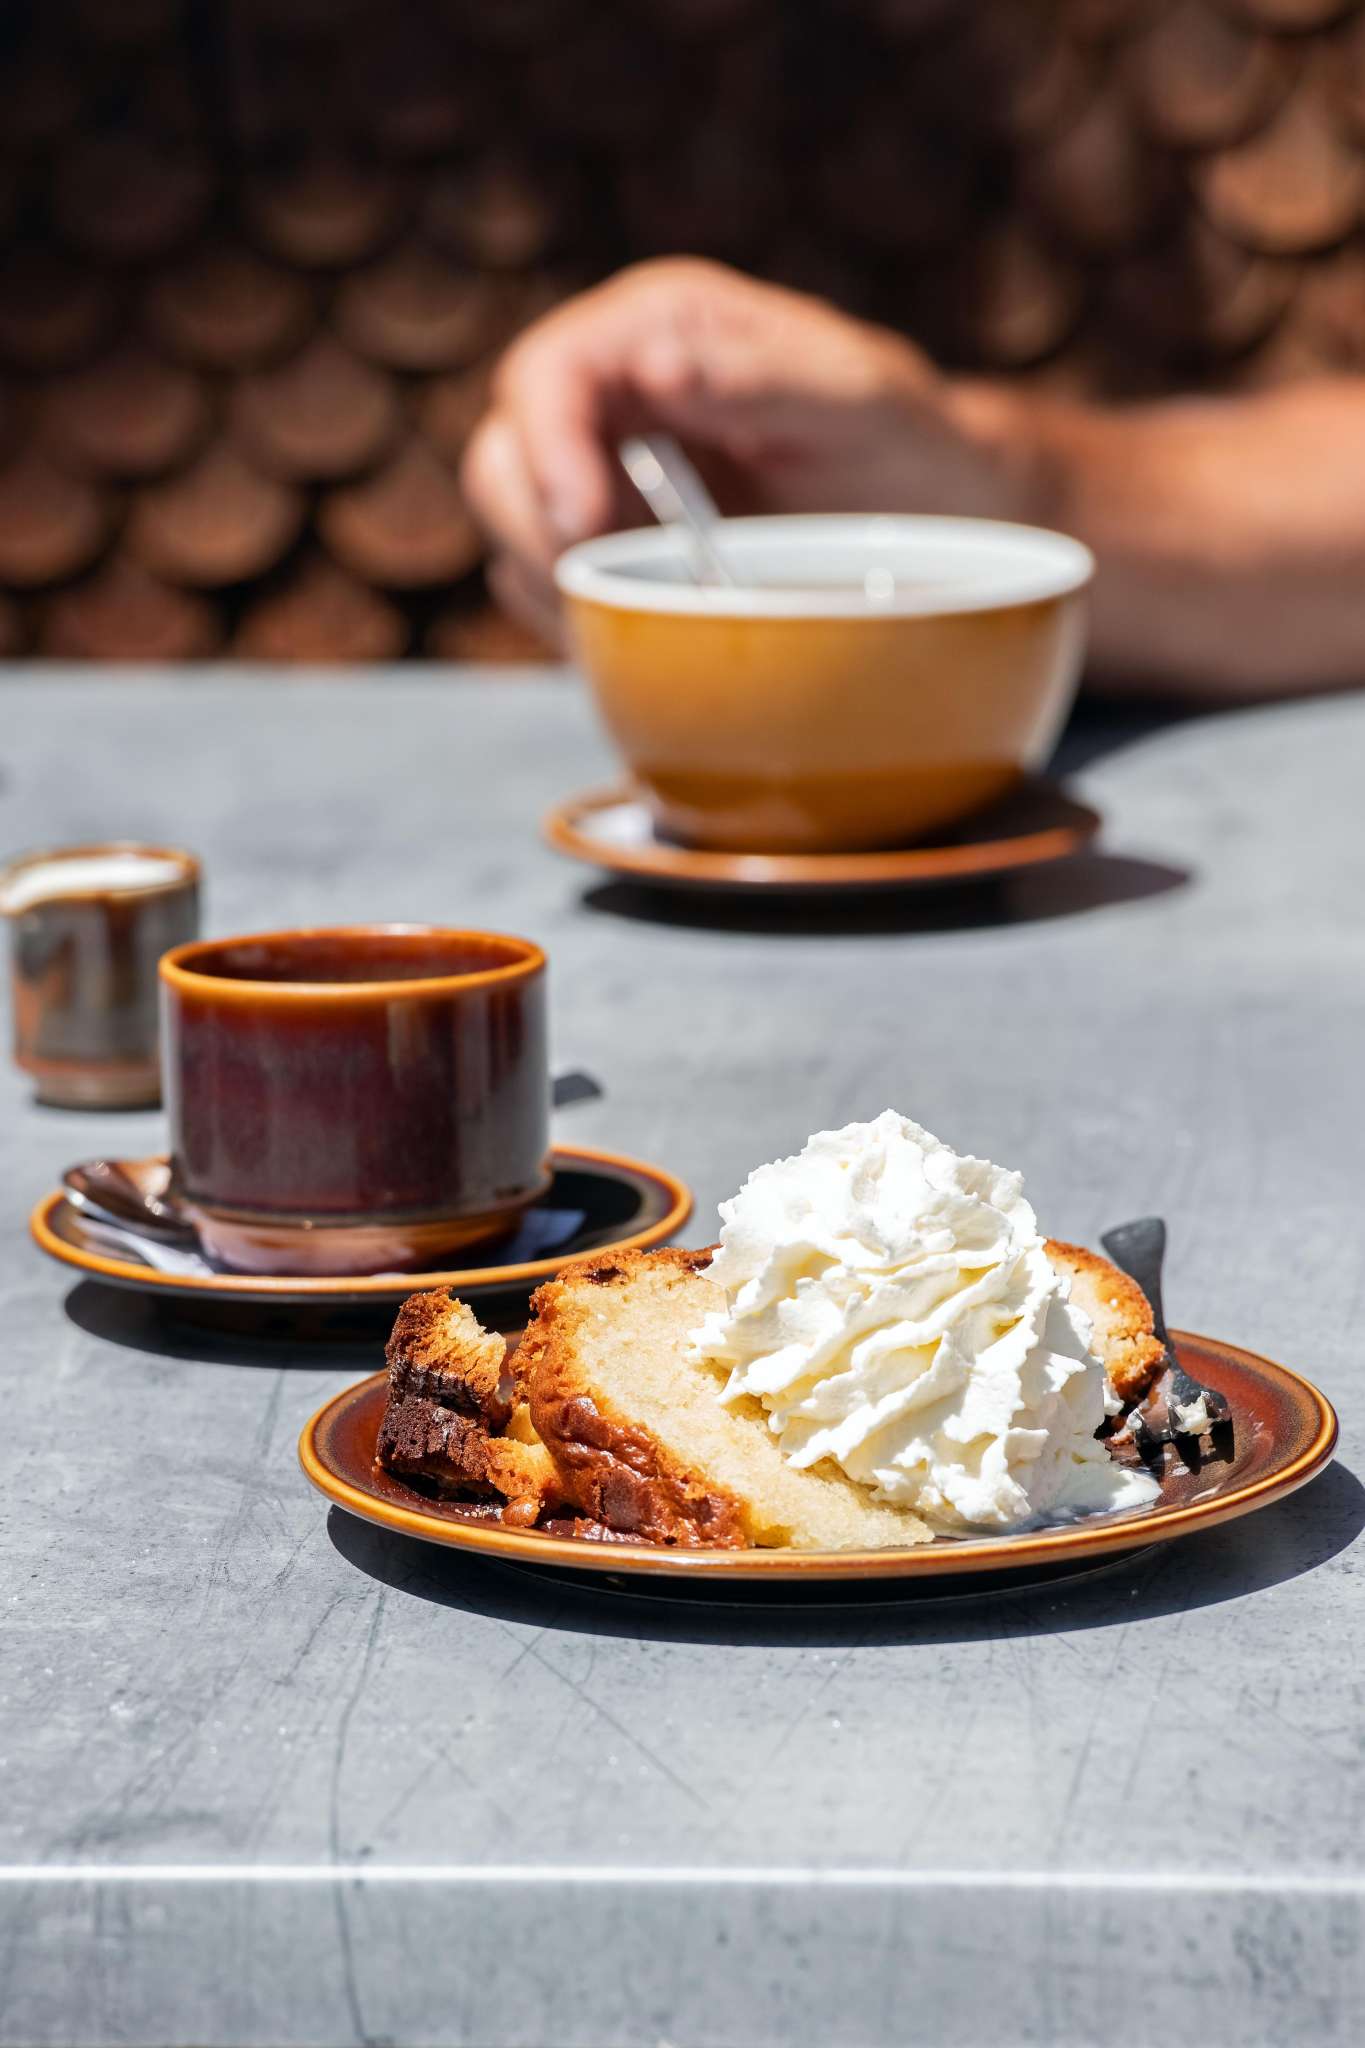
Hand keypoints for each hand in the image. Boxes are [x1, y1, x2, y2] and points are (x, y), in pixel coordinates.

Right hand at [460, 258, 1045, 642]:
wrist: (941, 521)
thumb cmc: (906, 442)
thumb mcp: (857, 400)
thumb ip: (763, 378)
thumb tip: (654, 369)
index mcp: (660, 324)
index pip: (549, 373)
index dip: (546, 448)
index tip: (583, 524)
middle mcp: (615, 392)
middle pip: (504, 454)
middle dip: (534, 530)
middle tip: (597, 593)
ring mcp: (605, 474)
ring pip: (513, 528)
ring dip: (552, 583)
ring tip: (638, 612)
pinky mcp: (609, 547)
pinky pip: (549, 589)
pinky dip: (575, 621)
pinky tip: (641, 629)